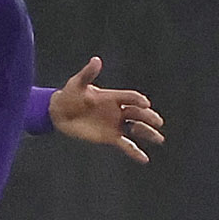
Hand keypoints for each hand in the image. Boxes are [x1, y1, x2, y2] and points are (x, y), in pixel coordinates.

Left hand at [49, 56, 164, 163]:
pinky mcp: (109, 137)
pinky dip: (134, 152)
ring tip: (159, 139)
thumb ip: (88, 74)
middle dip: (147, 117)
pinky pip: (125, 145)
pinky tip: (144, 159)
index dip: (137, 100)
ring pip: (135, 129)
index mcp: (113, 96)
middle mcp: (118, 110)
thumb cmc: (69, 95)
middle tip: (157, 121)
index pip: (130, 97)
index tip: (144, 104)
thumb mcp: (77, 84)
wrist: (59, 113)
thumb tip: (96, 60)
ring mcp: (115, 124)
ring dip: (147, 133)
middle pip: (137, 113)